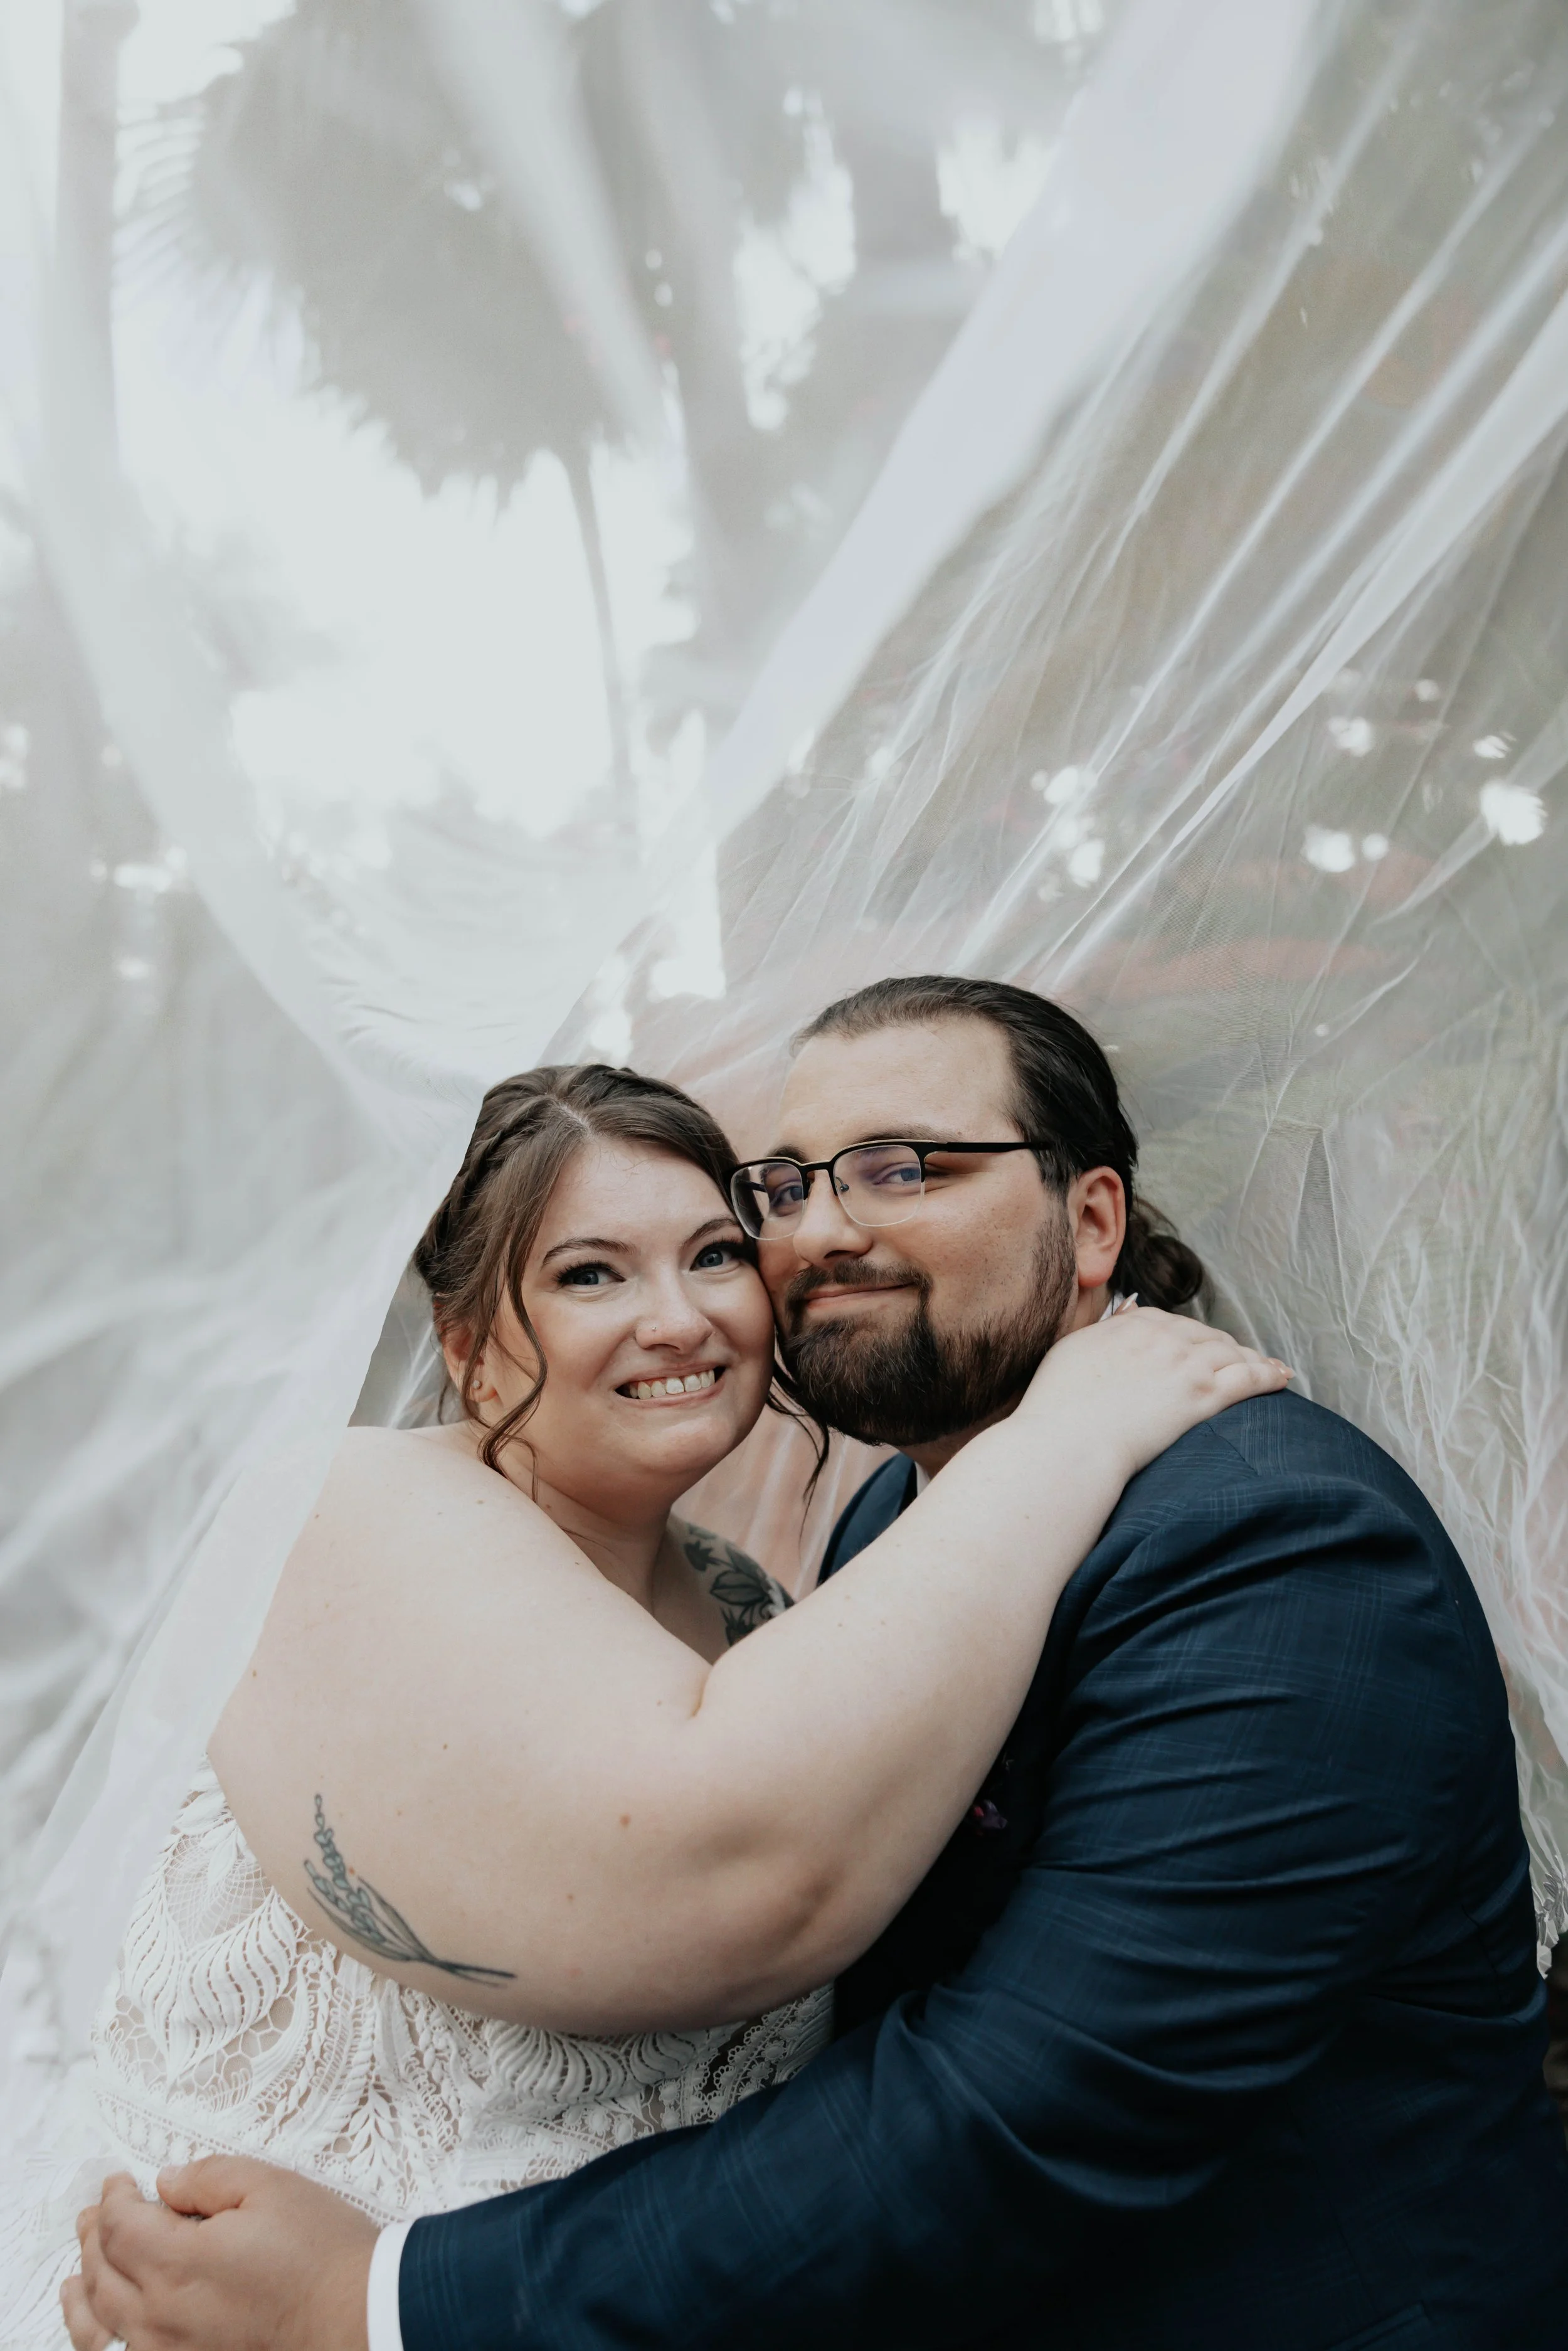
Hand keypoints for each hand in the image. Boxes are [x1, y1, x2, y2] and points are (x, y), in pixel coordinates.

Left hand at [62, 2160, 376, 2350]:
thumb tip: (167, 2182)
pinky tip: (99, 2323)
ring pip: (99, 2323)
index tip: (121, 2180)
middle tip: (96, 2211)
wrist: (357, 2318)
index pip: (118, 2225)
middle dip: (93, 2235)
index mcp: (179, 2262)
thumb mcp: (271, 2187)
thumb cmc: (320, 2254)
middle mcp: (161, 2315)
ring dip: (83, 2289)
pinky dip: (98, 2335)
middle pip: (101, 2271)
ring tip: (78, 2269)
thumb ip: (209, 2177)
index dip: (113, 2196)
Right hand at [1017, 1304, 1290, 1487]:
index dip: (1192, 1336)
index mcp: (1132, 1325)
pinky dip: (1269, 1375)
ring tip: (1268, 1369)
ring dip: (1252, 1359)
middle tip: (1240, 1360)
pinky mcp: (1203, 1396)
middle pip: (1207, 1336)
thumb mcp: (1072, 1350)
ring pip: (1232, 1354)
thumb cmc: (1058, 1406)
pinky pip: (1248, 1378)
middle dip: (1225, 1348)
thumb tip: (1130, 1308)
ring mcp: (1186, 1364)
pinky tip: (1282, 1377)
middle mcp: (1164, 1336)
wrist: (1067, 1445)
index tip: (1201, 1346)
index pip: (1173, 1322)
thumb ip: (1106, 1328)